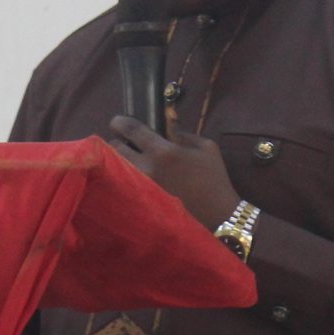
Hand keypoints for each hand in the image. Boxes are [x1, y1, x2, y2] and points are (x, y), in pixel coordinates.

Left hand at [106, 116, 243, 228]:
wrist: (217, 214)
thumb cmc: (214, 178)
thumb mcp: (206, 147)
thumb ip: (182, 132)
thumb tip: (166, 120)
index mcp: (164, 151)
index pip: (132, 130)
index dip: (120, 122)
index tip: (118, 121)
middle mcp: (148, 168)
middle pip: (116, 149)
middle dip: (117, 141)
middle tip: (124, 141)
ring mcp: (142, 187)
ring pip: (117, 167)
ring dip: (119, 159)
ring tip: (130, 158)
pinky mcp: (142, 201)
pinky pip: (125, 183)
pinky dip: (125, 175)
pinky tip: (135, 174)